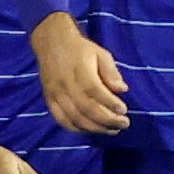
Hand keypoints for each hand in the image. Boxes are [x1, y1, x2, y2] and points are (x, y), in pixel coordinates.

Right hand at [33, 14, 131, 133]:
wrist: (52, 43)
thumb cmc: (81, 50)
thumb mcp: (100, 53)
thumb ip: (111, 72)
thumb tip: (123, 90)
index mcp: (79, 69)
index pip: (94, 91)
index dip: (110, 103)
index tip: (124, 110)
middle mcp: (65, 84)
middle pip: (86, 108)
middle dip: (107, 120)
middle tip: (124, 124)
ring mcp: (55, 94)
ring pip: (75, 117)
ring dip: (95, 128)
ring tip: (112, 130)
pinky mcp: (49, 100)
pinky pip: (62, 120)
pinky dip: (78, 129)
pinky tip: (92, 130)